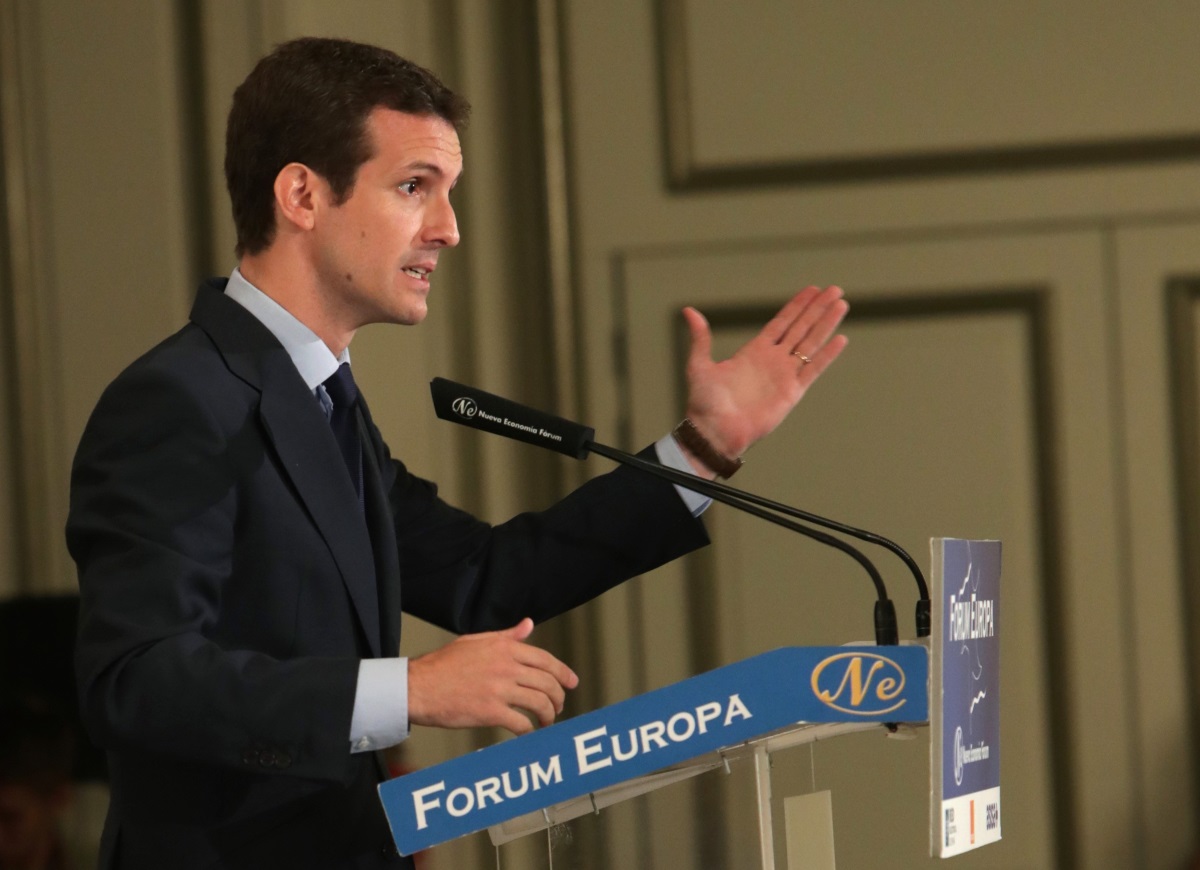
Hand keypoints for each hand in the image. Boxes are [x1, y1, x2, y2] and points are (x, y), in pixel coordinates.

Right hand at [407, 618, 578, 735]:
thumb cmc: (443, 664)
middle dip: (558, 697)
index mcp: (504, 647)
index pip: (545, 659)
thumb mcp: (476, 641)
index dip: (563, 673)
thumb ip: (507, 635)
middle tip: (558, 707)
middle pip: (547, 683)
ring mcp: (499, 689)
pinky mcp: (490, 712)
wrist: (418, 686)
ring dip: (548, 715)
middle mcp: (506, 666)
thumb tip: (529, 625)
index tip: (572, 682)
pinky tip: (527, 733)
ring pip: (540, 703)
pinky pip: (521, 723)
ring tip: (546, 721)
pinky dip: (529, 730)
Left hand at [680, 285, 847, 474]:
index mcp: (753, 352)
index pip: (781, 322)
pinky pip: (813, 369)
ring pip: (811, 343)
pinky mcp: (792, 392)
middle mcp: (772, 361)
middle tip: (834, 289)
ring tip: (841, 305)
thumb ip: (700, 338)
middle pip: (801, 328)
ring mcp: (784, 376)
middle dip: (817, 309)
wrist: (715, 432)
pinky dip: (827, 355)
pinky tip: (840, 339)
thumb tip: (688, 311)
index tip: (812, 290)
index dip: (797, 306)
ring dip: (826, 324)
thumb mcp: (699, 365)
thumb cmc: (704, 403)